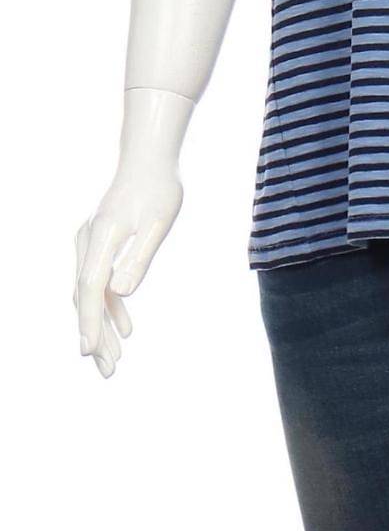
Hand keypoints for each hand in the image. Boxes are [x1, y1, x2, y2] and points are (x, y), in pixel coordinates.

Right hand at [74, 90, 190, 377]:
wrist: (149, 159)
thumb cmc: (159, 188)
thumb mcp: (158, 223)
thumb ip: (140, 258)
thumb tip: (122, 293)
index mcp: (102, 239)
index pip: (91, 289)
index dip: (90, 322)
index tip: (90, 351)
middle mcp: (88, 242)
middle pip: (86, 297)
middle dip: (95, 335)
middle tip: (107, 371)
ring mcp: (90, 243)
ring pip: (90, 293)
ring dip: (102, 326)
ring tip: (114, 359)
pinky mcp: (99, 244)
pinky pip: (99, 282)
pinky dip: (110, 306)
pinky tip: (125, 328)